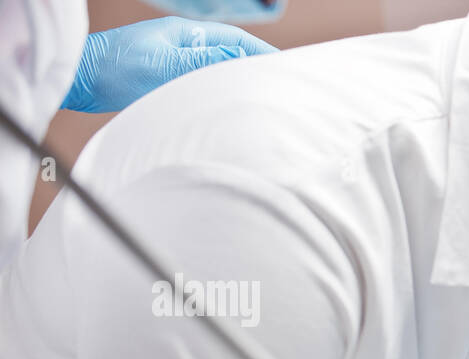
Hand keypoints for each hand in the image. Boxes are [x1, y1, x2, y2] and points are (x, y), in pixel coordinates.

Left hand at [61, 17, 276, 113]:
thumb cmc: (114, 70)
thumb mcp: (164, 65)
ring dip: (240, 87)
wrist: (77, 82)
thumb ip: (205, 62)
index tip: (290, 71)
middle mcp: (184, 46)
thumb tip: (244, 63)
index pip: (238, 42)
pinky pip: (204, 88)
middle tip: (285, 91)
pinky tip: (230, 113)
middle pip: (232, 57)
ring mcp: (176, 64)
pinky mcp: (168, 83)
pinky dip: (221, 98)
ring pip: (219, 74)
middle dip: (258, 72)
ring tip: (265, 105)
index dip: (264, 56)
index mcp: (187, 34)